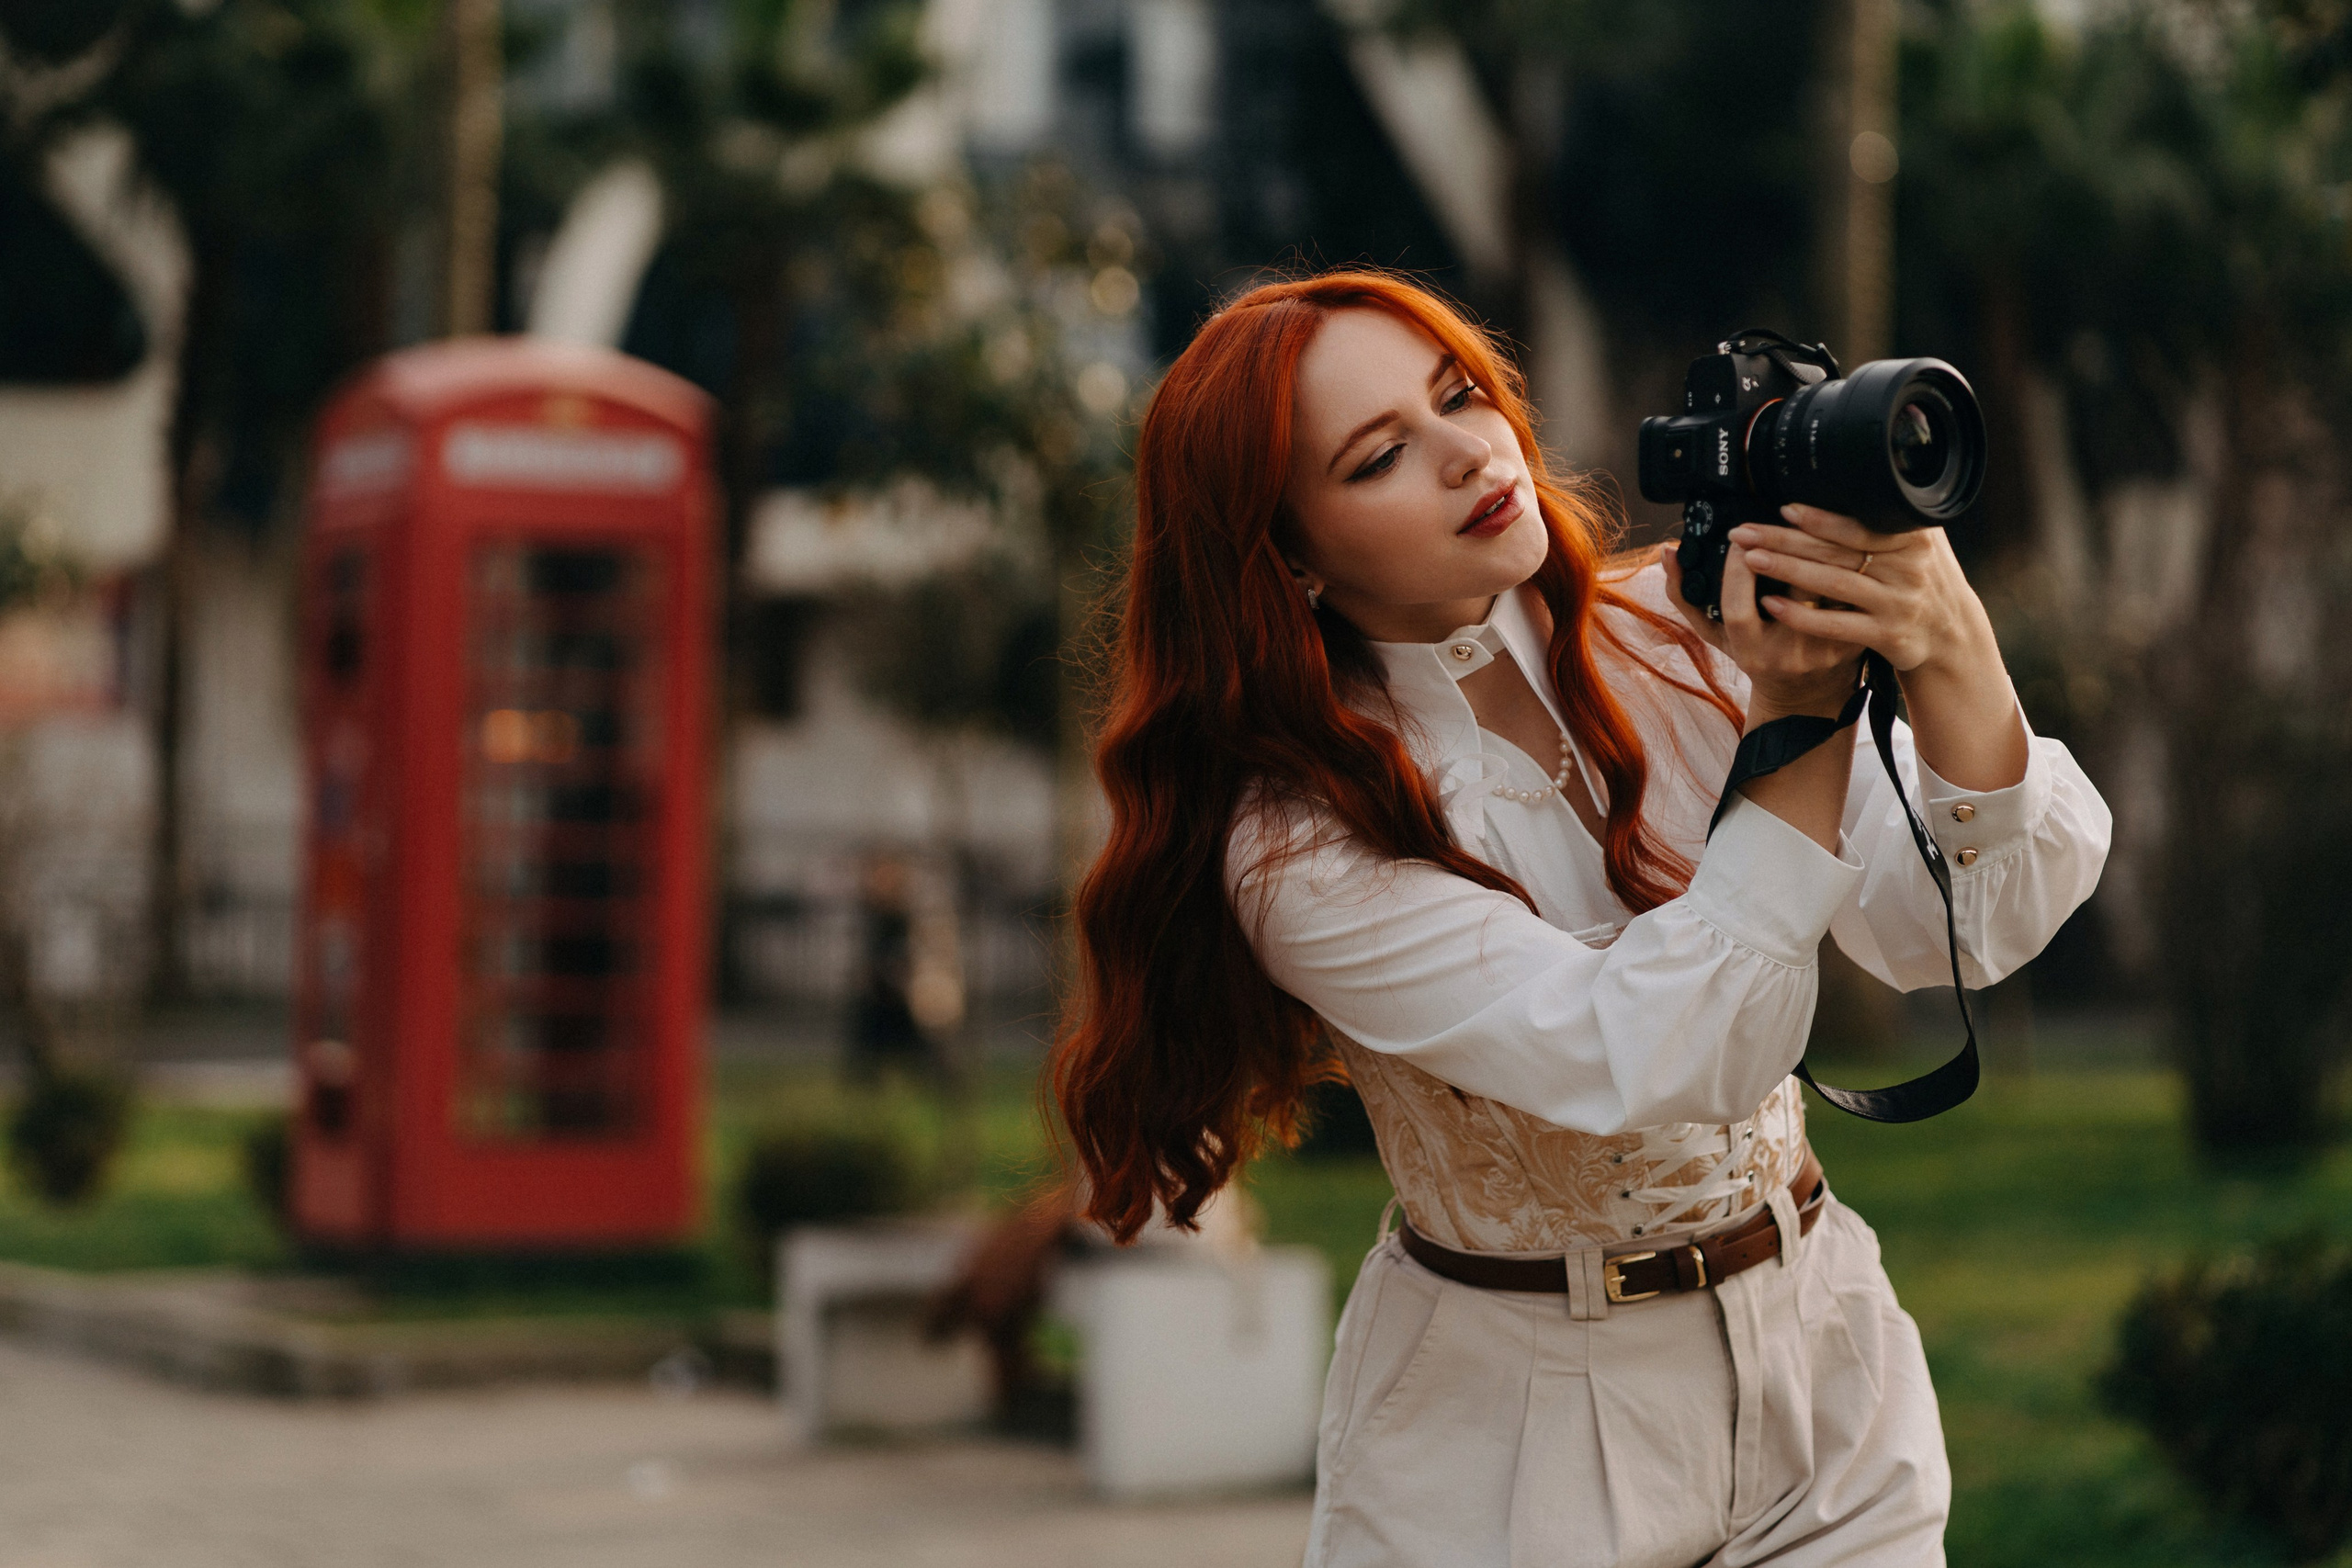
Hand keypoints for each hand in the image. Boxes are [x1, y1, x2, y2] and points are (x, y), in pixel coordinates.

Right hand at [1661, 530, 1859, 722]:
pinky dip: (1845, 565)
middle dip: (1780, 548)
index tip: (1738, 540)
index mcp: (1748, 652)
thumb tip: (1668, 552)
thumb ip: (1685, 596)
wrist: (1807, 695)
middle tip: (1774, 522)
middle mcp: (1786, 655)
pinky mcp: (1853, 640)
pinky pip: (1850, 595)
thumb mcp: (1715, 633)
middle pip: (1788, 592)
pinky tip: (1838, 541)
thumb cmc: (1757, 657)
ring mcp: (1823, 649)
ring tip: (1806, 523)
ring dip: (1817, 550)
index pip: (1737, 608)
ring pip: (1825, 587)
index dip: (1736, 571)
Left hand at [1722, 504, 1995, 678]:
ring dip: (1787, 570)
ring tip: (1749, 558)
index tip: (1784, 509)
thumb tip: (1851, 483)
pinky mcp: (1887, 636)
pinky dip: (1801, 614)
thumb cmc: (1926, 582)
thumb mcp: (1921, 544)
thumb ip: (1890, 520)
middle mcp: (1908, 569)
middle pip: (1836, 551)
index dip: (1820, 519)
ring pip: (1832, 584)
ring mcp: (1898, 604)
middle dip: (1785, 541)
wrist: (1953, 637)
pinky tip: (1771, 604)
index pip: (1859, 526)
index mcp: (1914, 539)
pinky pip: (1836, 624)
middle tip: (1746, 532)